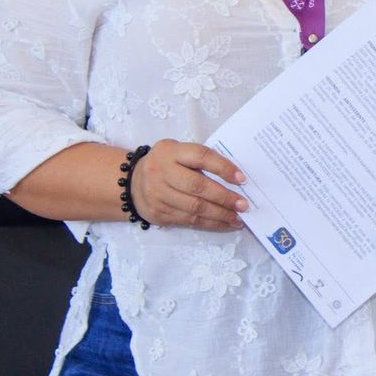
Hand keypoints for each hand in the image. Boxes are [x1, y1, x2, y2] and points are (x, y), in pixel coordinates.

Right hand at [129, 139, 248, 231]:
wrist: (131, 182)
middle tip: (244, 205)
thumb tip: (235, 177)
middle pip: (198, 187)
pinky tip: (226, 223)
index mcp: (170, 152)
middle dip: (224, 197)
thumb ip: (201, 159)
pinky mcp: (159, 214)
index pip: (200, 157)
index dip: (222, 167)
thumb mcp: (178, 152)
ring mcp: (158, 195)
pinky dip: (211, 224)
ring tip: (239, 218)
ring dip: (221, 215)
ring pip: (194, 208)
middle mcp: (162, 172)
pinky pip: (189, 221)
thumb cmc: (166, 164)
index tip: (242, 178)